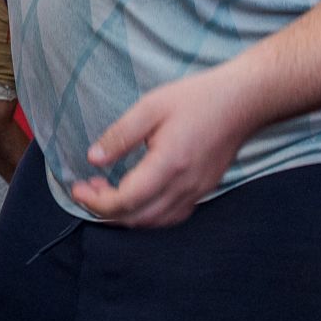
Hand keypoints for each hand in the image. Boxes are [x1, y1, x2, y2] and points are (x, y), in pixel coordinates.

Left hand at [69, 67, 261, 228]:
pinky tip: (135, 196)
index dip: (97, 202)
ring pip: (154, 222)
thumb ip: (120, 135)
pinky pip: (171, 215)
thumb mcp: (150, 107)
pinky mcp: (204, 190)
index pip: (126, 201)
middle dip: (105, 211)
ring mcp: (197, 192)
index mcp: (169, 165)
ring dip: (126, 214)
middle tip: (88, 189)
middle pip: (137, 218)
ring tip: (106, 191)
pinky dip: (147, 215)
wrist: (243, 101)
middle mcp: (184, 186)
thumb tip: (93, 159)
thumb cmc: (197, 98)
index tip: (77, 188)